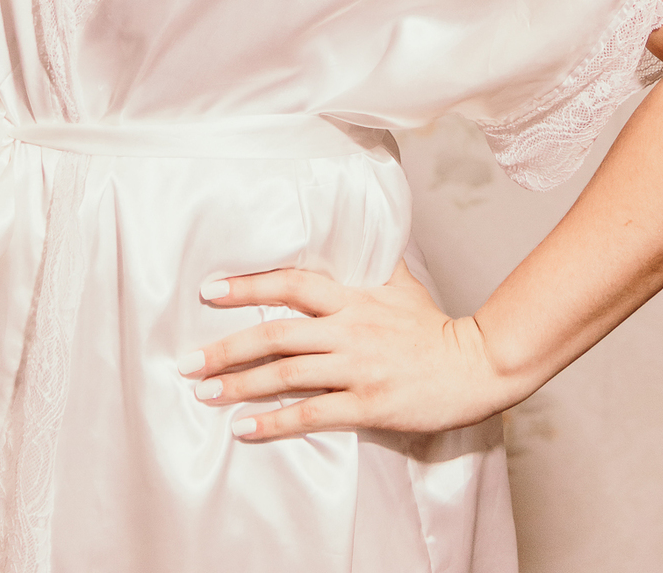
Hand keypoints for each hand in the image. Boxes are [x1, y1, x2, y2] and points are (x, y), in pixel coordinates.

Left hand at [179, 259, 509, 440]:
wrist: (475, 365)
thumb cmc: (434, 325)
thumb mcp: (400, 282)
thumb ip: (366, 263)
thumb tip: (346, 232)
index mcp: (353, 297)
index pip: (290, 284)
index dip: (248, 286)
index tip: (209, 291)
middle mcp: (349, 329)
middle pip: (276, 334)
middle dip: (226, 348)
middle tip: (187, 362)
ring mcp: (358, 368)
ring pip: (287, 376)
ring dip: (240, 387)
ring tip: (205, 395)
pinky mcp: (368, 404)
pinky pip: (312, 415)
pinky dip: (274, 423)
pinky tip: (244, 430)